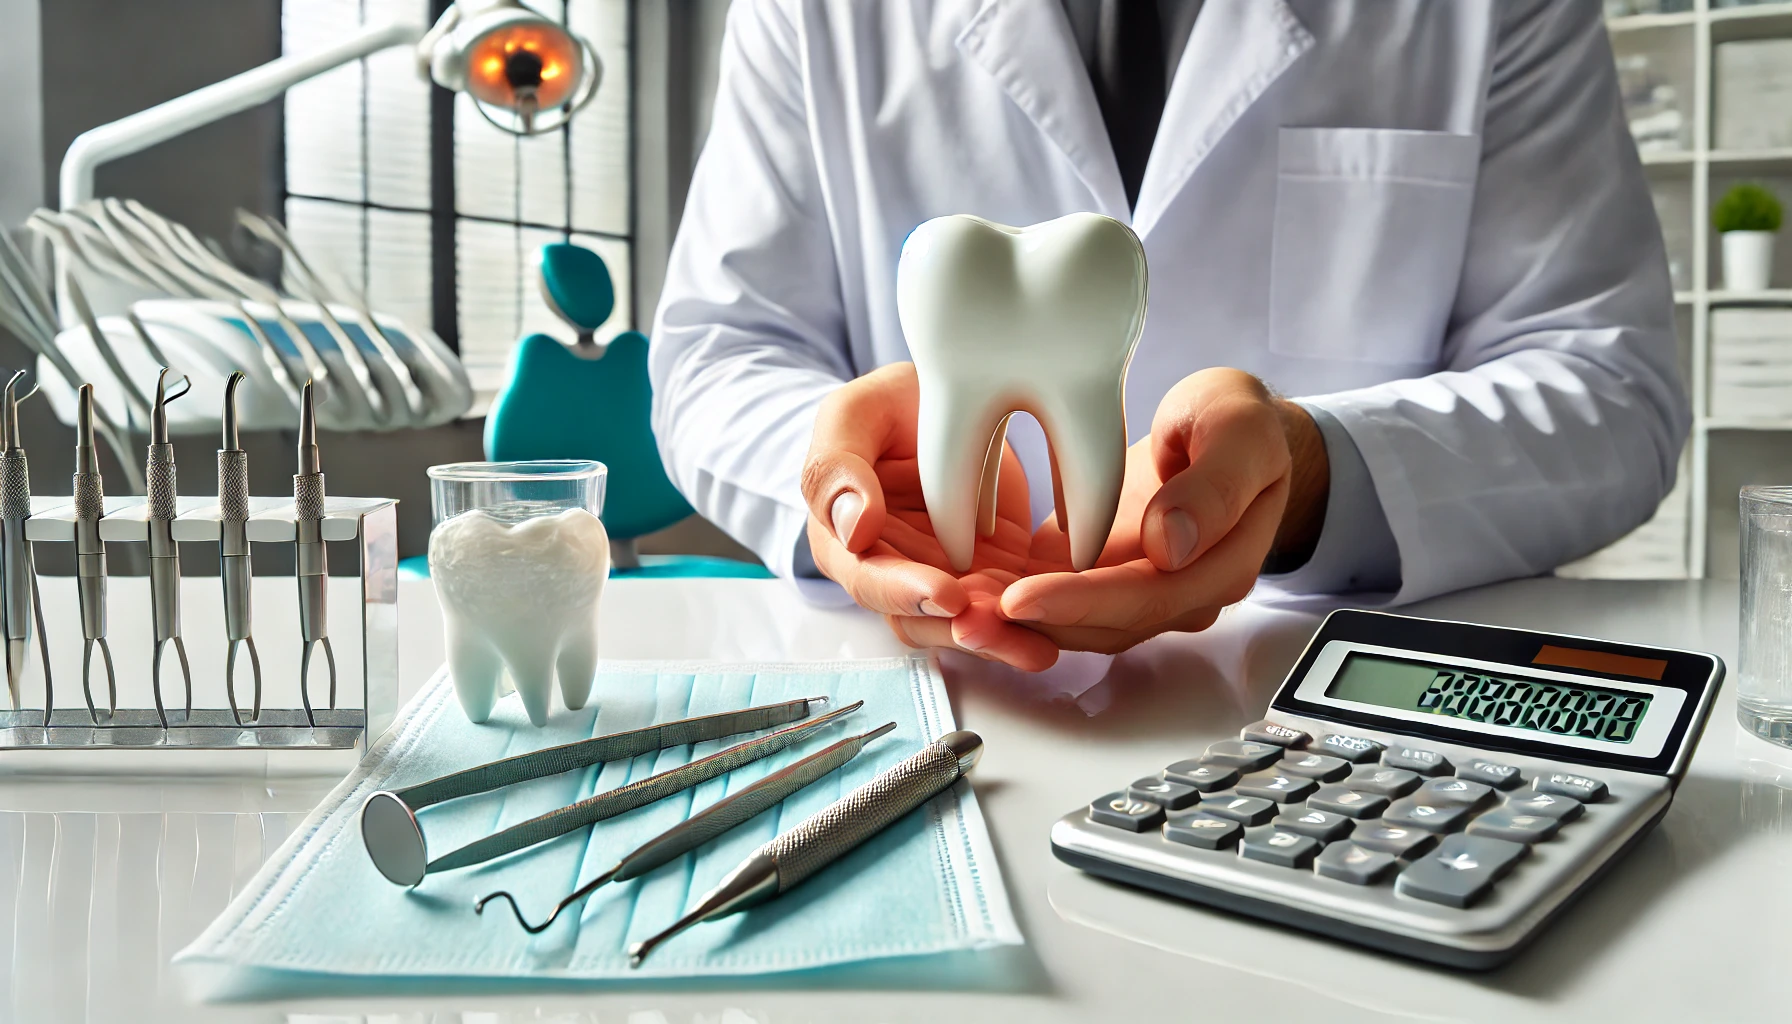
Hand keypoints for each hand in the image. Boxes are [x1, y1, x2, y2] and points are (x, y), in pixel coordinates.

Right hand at [801, 363, 1060, 669]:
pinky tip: (1048, 641)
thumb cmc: (888, 407)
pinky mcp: (984, 578)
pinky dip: (1024, 629)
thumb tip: (854, 531)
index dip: (905, 591)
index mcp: (843, 538)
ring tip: (1033, 647)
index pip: (868, 577)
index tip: (946, 594)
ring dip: (994, 641)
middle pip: (918, 617)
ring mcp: (938, 579)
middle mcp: (888, 572)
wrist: (944, 404)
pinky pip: (1001, 613)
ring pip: (959, 627)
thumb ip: (838, 466)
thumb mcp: (854, 415)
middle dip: (959, 628)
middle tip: (997, 626)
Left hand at [998, 368, 1329, 652]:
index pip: (1145, 599)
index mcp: (1218, 565)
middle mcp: (1177, 591)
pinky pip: (1058, 595)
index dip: (1081, 603)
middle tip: (970, 614)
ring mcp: (1138, 586)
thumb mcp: (1239, 433)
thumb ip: (1214, 488)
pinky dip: (1017, 596)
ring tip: (957, 612)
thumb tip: (1172, 544)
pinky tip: (969, 589)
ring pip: (1076, 621)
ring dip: (1019, 622)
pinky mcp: (1102, 572)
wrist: (1229, 429)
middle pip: (1103, 624)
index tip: (1023, 597)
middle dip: (1035, 623)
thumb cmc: (1239, 423)